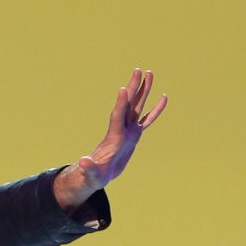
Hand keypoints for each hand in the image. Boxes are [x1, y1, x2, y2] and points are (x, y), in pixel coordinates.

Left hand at [54, 69, 167, 211]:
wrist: (98, 175)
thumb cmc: (93, 175)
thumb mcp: (91, 173)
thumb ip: (88, 167)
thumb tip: (82, 162)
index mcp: (113, 137)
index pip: (117, 117)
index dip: (120, 104)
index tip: (123, 88)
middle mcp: (121, 129)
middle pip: (128, 105)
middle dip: (133, 88)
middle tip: (138, 70)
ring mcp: (128, 131)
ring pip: (138, 107)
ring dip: (144, 91)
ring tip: (149, 73)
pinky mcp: (134, 136)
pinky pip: (147, 120)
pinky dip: (155, 110)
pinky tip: (163, 98)